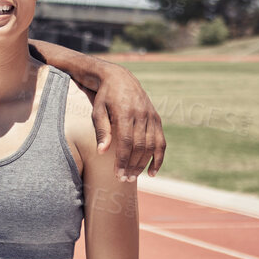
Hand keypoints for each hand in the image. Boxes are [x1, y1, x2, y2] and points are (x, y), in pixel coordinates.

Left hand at [92, 66, 165, 180]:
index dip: (123, 160)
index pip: (126, 142)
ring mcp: (151, 117)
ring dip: (144, 164)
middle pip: (140, 146)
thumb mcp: (97, 111)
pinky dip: (158, 157)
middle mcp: (141, 115)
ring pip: (152, 145)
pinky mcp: (156, 118)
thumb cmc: (104, 98)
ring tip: (133, 177)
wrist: (120, 78)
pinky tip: (152, 172)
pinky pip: (161, 141)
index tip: (118, 175)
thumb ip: (101, 131)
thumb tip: (102, 152)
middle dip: (132, 165)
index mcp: (125, 113)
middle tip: (124, 179)